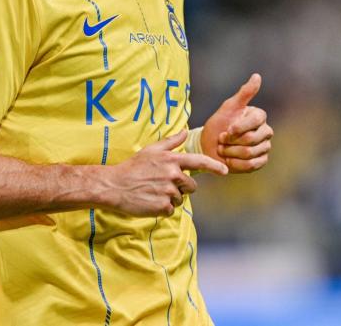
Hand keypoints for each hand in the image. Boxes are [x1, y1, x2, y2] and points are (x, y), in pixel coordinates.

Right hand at [103, 130, 227, 216]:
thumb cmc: (133, 166)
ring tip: (153, 192)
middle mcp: (173, 175)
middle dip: (181, 187)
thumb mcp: (151, 150)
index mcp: (172, 160)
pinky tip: (151, 201)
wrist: (115, 185)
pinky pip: (171, 209)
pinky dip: (162, 208)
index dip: (214, 166)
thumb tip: (185, 131)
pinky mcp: (163, 206)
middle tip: (162, 184)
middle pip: (191, 186)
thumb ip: (171, 141)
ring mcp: (168, 191)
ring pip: (180, 198)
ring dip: (170, 198)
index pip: (199, 161)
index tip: (225, 171)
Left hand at [201, 73, 272, 172]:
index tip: (225, 130)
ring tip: (223, 149)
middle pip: (251, 139)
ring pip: (249, 153)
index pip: (255, 121)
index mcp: (259, 116)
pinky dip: (235, 164)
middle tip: (221, 140)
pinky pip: (251, 165)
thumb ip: (244, 93)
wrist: (209, 145)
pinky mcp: (261, 162)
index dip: (237, 128)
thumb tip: (257, 76)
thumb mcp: (228, 107)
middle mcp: (266, 131)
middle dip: (231, 142)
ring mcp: (264, 147)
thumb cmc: (218, 124)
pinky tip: (228, 160)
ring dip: (230, 152)